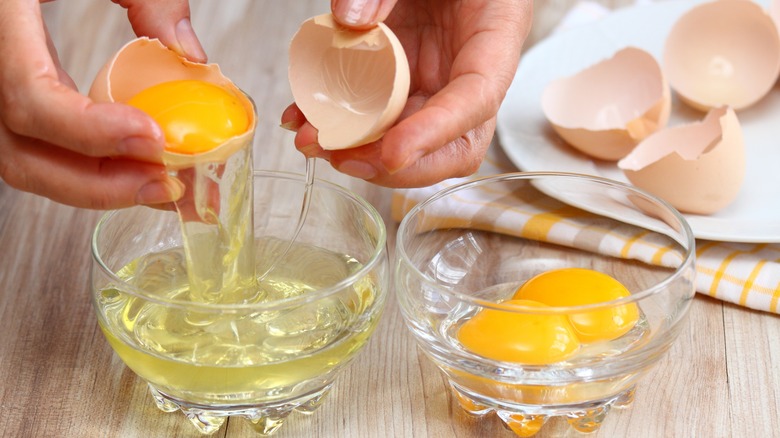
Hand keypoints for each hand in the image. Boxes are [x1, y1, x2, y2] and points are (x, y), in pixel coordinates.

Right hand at [0, 0, 205, 208]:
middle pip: (22, 156)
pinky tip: (138, 170)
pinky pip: (38, 152)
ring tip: (163, 186)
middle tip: (168, 184)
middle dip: (100, 183)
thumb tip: (191, 55)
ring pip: (27, 164)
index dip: (90, 130)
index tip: (153, 136)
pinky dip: (90, 171)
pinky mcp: (10, 102)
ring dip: (99, 186)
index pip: (30, 98)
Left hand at [282, 0, 532, 187]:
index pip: (476, 100)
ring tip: (314, 140)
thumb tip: (347, 21)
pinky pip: (380, 117)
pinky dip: (344, 126)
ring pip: (412, 139)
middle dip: (399, 164)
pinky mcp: (407, 82)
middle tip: (344, 157)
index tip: (391, 153)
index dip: (435, 133)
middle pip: (452, 143)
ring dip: (363, 152)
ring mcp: (437, 81)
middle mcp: (470, 72)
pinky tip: (307, 121)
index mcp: (494, 36)